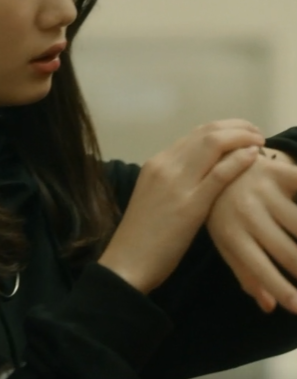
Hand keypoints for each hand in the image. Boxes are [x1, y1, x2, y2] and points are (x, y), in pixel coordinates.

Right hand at [99, 120, 264, 293]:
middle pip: (206, 133)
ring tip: (259, 141)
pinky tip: (254, 157)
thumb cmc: (142, 235)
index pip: (194, 134)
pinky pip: (220, 173)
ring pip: (213, 144)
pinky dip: (240, 160)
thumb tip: (200, 173)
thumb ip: (174, 181)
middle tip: (257, 133)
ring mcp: (176, 182)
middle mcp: (164, 165)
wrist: (128, 260)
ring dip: (242, 137)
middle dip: (237, 127)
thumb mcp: (155, 197)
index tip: (242, 135)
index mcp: (155, 163)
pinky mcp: (190, 204)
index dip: (223, 129)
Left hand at [207, 152, 296, 313]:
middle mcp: (246, 212)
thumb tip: (269, 306)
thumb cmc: (224, 210)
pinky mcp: (281, 172)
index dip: (282, 290)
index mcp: (229, 232)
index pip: (258, 268)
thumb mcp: (225, 239)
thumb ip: (246, 272)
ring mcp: (264, 191)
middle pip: (289, 251)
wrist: (219, 162)